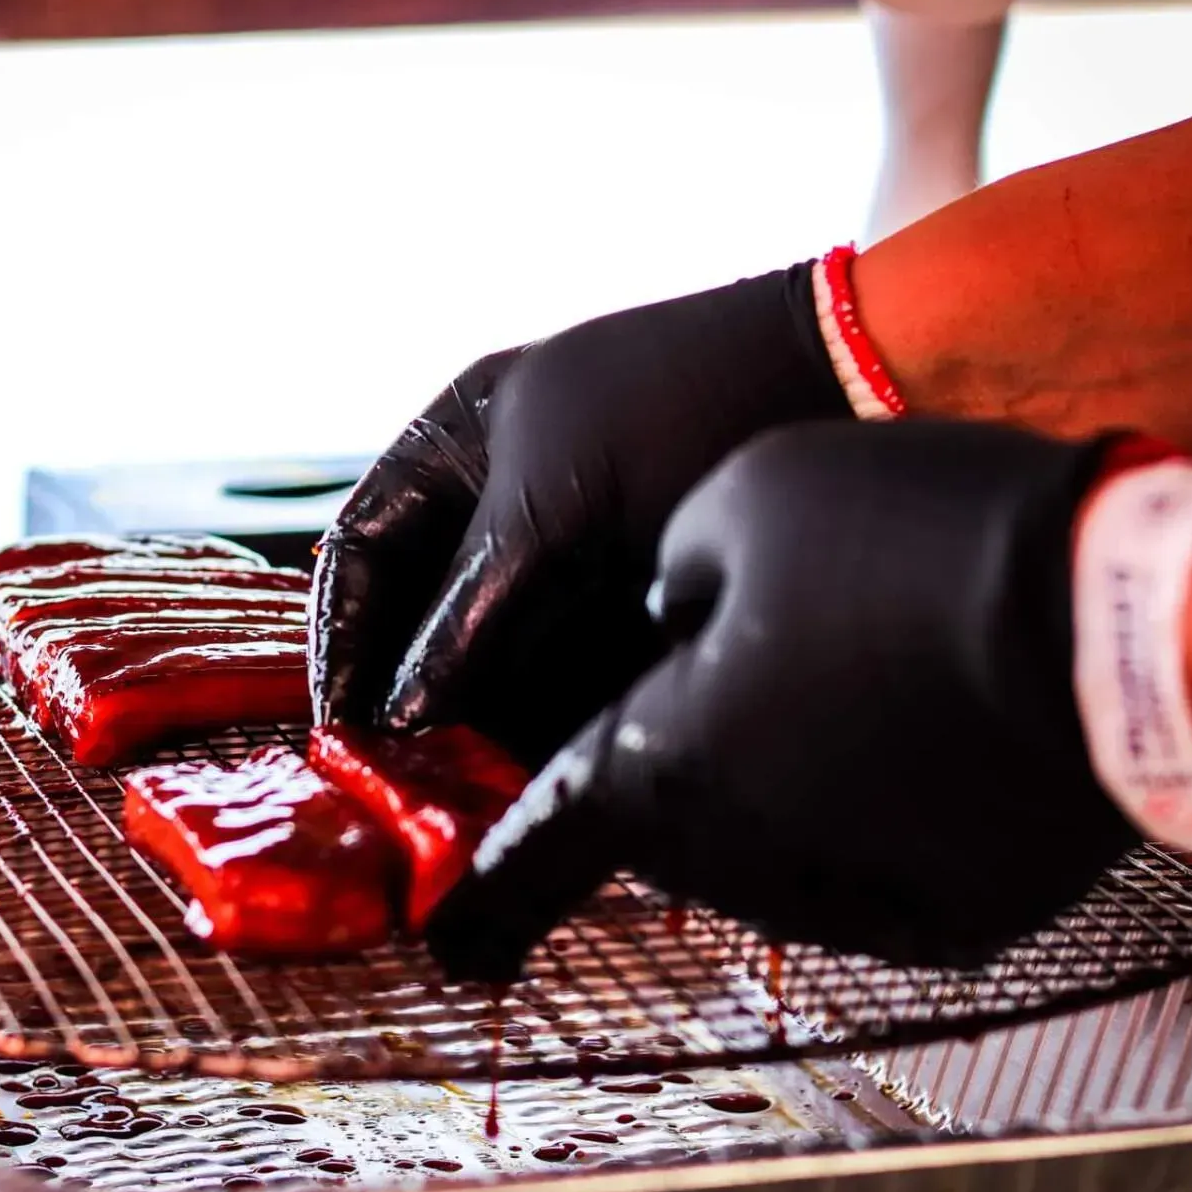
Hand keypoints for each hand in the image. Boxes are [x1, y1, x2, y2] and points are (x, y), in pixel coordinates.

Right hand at [309, 263, 851, 761]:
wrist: (854, 385)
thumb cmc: (687, 401)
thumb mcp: (553, 496)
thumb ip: (468, 610)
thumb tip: (397, 718)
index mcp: (463, 445)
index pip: (364, 552)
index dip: (341, 639)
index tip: (337, 727)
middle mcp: (508, 511)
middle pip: (424, 627)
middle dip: (411, 707)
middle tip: (404, 789)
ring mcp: (578, 569)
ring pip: (499, 673)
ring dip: (481, 737)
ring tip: (471, 806)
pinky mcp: (640, 625)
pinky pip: (573, 692)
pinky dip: (553, 739)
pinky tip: (549, 784)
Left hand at [425, 419, 1143, 981]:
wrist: (1121, 623)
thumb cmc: (916, 543)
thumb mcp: (744, 499)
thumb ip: (672, 574)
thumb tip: (673, 614)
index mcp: (662, 758)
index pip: (537, 847)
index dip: (483, 889)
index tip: (452, 931)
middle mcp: (740, 853)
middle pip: (667, 824)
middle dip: (672, 763)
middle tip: (728, 684)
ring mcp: (852, 898)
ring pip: (768, 847)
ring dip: (775, 783)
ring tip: (849, 684)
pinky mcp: (951, 914)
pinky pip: (872, 869)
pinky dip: (871, 815)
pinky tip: (923, 733)